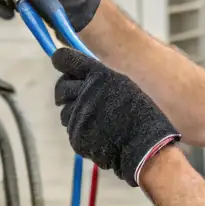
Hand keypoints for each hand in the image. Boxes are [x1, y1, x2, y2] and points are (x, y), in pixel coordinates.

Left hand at [52, 48, 179, 186]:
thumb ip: (100, 80)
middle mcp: (86, 92)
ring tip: (97, 123)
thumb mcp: (124, 87)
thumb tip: (80, 77)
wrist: (146, 146)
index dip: (61, 60)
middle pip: (61, 87)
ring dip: (76, 116)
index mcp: (99, 75)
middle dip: (63, 92)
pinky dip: (83, 133)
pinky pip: (73, 131)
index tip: (58, 62)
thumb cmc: (140, 116)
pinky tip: (100, 136)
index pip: (66, 59)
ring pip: (65, 112)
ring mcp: (79, 114)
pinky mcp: (76, 135)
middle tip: (69, 98)